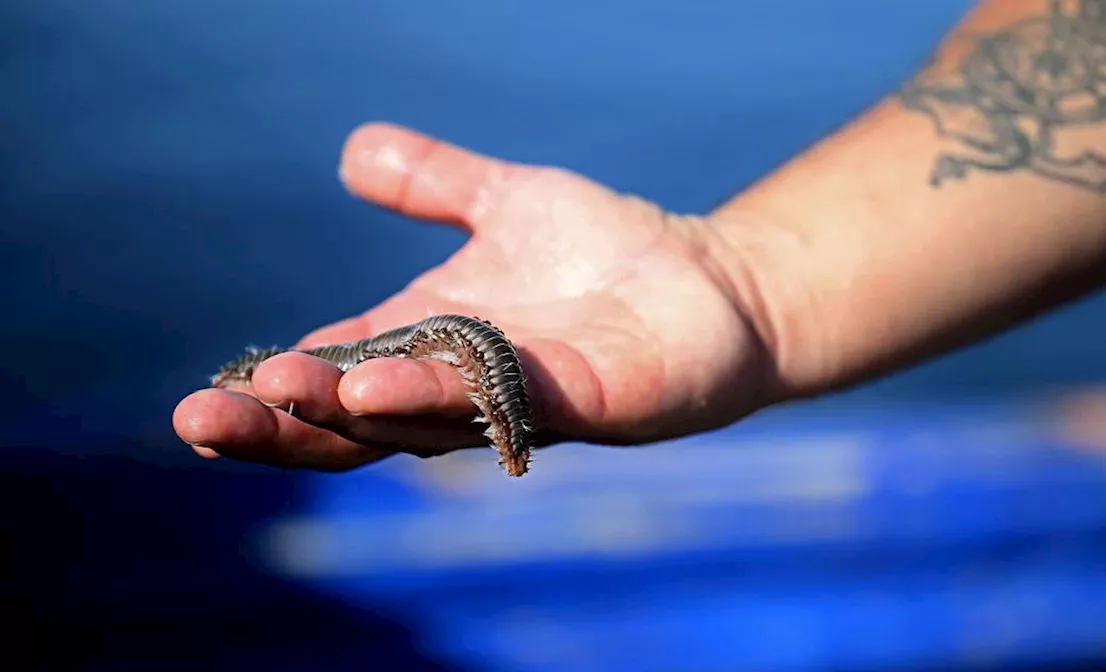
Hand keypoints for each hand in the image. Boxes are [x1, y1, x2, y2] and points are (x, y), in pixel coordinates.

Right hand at [172, 123, 780, 470]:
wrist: (711, 280)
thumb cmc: (604, 252)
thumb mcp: (505, 202)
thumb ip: (434, 183)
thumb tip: (354, 152)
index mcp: (427, 347)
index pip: (332, 383)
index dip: (270, 396)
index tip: (203, 399)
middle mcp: (463, 388)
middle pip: (354, 426)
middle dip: (280, 427)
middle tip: (201, 420)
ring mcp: (522, 402)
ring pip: (421, 424)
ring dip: (350, 412)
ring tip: (288, 392)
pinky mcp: (590, 401)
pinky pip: (508, 404)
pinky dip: (446, 399)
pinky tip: (392, 384)